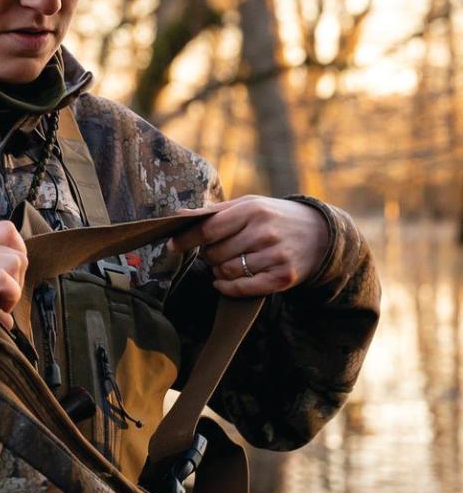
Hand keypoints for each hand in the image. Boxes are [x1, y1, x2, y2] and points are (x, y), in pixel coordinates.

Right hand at [0, 220, 26, 328]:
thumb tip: (6, 317)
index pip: (6, 230)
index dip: (18, 252)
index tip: (10, 276)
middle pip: (17, 251)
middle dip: (19, 278)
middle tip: (2, 297)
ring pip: (13, 262)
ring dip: (14, 288)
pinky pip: (2, 279)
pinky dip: (8, 296)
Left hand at [169, 195, 328, 296]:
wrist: (321, 233)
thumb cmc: (274, 217)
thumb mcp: (249, 204)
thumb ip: (215, 211)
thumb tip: (179, 215)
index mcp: (252, 210)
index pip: (208, 229)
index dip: (185, 239)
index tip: (171, 245)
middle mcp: (264, 232)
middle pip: (215, 253)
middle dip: (208, 255)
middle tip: (216, 251)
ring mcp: (275, 256)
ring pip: (226, 271)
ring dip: (219, 270)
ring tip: (229, 261)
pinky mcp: (283, 277)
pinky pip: (242, 288)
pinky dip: (227, 287)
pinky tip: (223, 282)